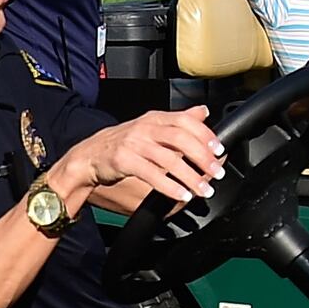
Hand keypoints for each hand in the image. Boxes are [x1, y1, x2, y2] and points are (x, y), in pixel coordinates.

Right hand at [64, 108, 227, 207]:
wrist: (89, 155)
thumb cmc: (123, 143)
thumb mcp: (151, 127)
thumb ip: (178, 121)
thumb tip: (204, 112)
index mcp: (155, 118)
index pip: (186, 121)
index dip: (205, 135)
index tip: (219, 150)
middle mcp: (145, 127)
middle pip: (180, 138)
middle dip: (202, 157)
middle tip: (217, 173)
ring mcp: (133, 143)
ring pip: (168, 159)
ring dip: (190, 176)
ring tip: (203, 190)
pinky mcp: (123, 161)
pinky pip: (151, 174)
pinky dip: (169, 186)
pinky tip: (181, 195)